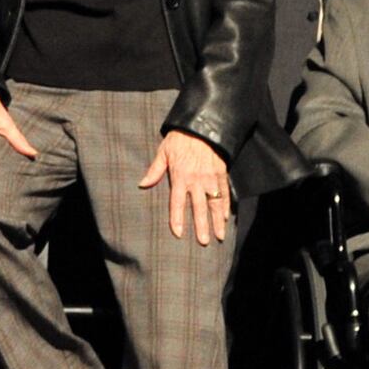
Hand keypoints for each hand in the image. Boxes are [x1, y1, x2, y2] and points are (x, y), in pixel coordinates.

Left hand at [138, 130, 232, 246]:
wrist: (201, 126)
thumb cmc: (179, 139)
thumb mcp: (163, 152)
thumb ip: (154, 170)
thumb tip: (142, 184)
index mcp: (180, 176)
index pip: (177, 202)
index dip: (177, 218)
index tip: (178, 233)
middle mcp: (196, 180)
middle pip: (199, 208)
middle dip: (201, 226)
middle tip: (203, 242)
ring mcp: (211, 178)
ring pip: (215, 203)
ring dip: (217, 221)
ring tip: (219, 236)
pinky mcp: (222, 173)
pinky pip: (225, 193)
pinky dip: (226, 206)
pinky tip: (226, 218)